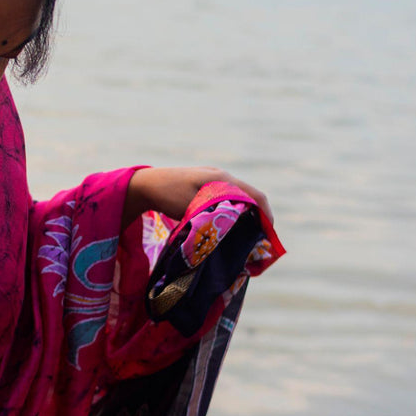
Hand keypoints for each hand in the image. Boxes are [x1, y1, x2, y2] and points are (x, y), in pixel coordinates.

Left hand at [125, 167, 271, 226]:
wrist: (146, 184)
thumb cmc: (167, 195)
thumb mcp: (193, 208)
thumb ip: (214, 215)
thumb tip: (235, 230)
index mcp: (222, 179)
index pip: (255, 195)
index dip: (266, 215)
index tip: (269, 234)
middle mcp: (222, 176)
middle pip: (251, 196)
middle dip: (259, 216)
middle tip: (261, 239)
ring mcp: (214, 179)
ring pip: (240, 197)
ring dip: (247, 213)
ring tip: (249, 234)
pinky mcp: (207, 184)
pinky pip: (229, 197)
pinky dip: (236, 209)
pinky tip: (232, 224)